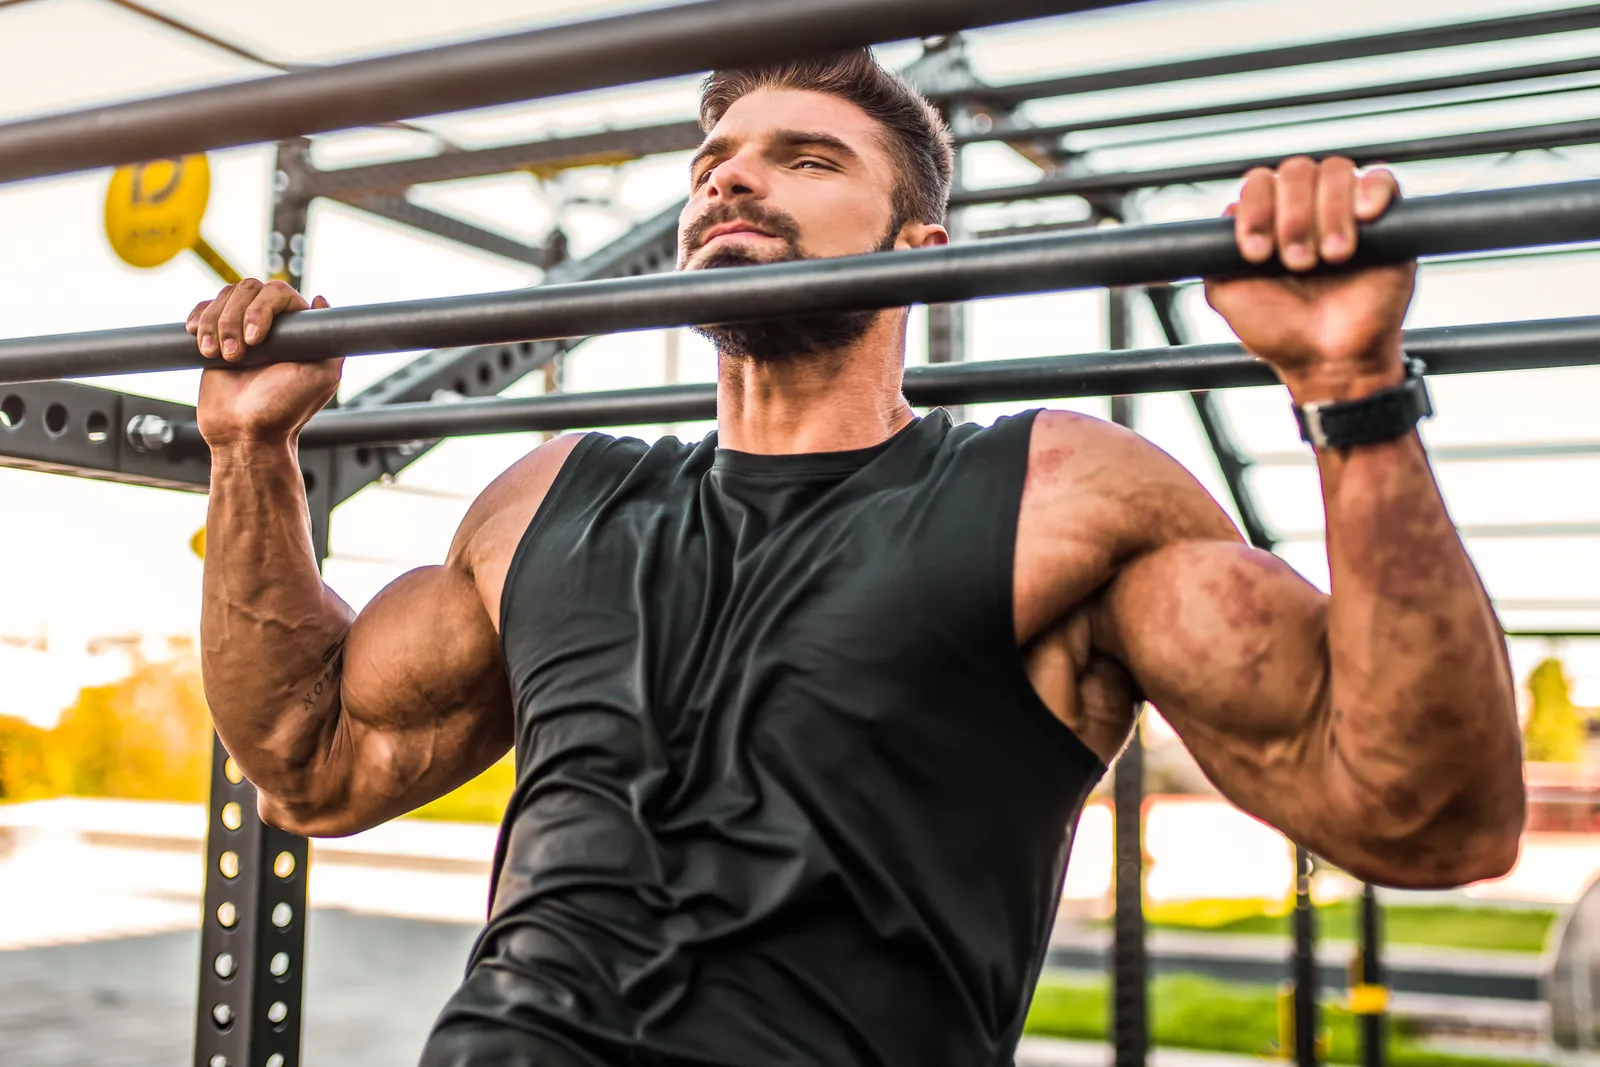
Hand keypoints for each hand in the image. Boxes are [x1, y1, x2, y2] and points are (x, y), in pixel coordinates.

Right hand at [188, 279, 342, 448]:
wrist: (245, 433)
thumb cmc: (284, 411)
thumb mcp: (321, 378)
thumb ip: (331, 342)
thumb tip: (321, 300)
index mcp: (299, 330)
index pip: (278, 292)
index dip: (262, 309)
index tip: (255, 340)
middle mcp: (272, 325)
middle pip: (247, 289)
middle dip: (233, 319)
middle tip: (235, 356)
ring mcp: (242, 329)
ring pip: (224, 297)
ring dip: (214, 324)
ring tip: (217, 355)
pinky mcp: (216, 338)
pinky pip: (204, 310)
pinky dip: (198, 319)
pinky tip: (200, 341)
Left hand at [1204, 157, 1415, 397]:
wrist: (1330, 362)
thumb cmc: (1279, 332)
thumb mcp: (1228, 294)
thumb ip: (1215, 255)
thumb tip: (1223, 217)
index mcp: (1270, 220)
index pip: (1259, 183)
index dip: (1256, 209)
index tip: (1257, 253)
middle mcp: (1307, 209)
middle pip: (1296, 170)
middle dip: (1292, 216)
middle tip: (1297, 262)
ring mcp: (1346, 212)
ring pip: (1336, 171)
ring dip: (1328, 212)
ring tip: (1330, 258)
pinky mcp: (1387, 221)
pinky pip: (1382, 178)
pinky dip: (1371, 190)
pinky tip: (1365, 217)